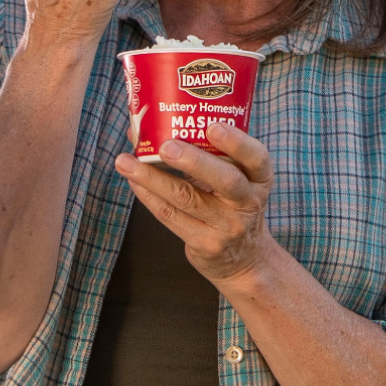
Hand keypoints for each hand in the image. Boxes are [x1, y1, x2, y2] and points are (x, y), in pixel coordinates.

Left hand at [117, 127, 275, 290]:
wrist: (243, 258)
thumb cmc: (231, 204)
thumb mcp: (237, 179)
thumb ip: (206, 153)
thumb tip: (146, 127)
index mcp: (259, 179)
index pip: (256, 157)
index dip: (236, 141)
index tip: (212, 126)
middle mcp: (248, 202)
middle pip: (225, 180)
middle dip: (194, 161)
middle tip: (165, 146)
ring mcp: (227, 226)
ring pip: (187, 198)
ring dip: (153, 178)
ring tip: (126, 161)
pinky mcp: (205, 244)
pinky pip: (172, 216)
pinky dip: (149, 196)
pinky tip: (134, 182)